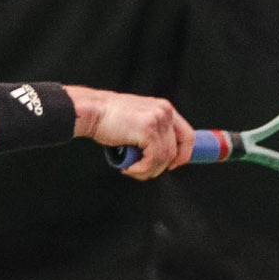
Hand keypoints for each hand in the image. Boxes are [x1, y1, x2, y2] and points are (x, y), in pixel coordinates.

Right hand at [64, 85, 193, 179]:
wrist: (91, 111)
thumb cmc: (107, 118)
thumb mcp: (136, 120)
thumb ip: (150, 131)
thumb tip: (158, 156)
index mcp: (164, 108)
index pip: (187, 135)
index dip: (182, 155)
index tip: (171, 166)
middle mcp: (165, 112)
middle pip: (176, 150)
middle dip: (159, 167)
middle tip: (141, 171)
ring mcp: (158, 120)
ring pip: (164, 158)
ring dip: (147, 170)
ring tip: (130, 169)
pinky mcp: (148, 130)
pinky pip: (153, 159)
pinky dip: (141, 169)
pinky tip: (127, 167)